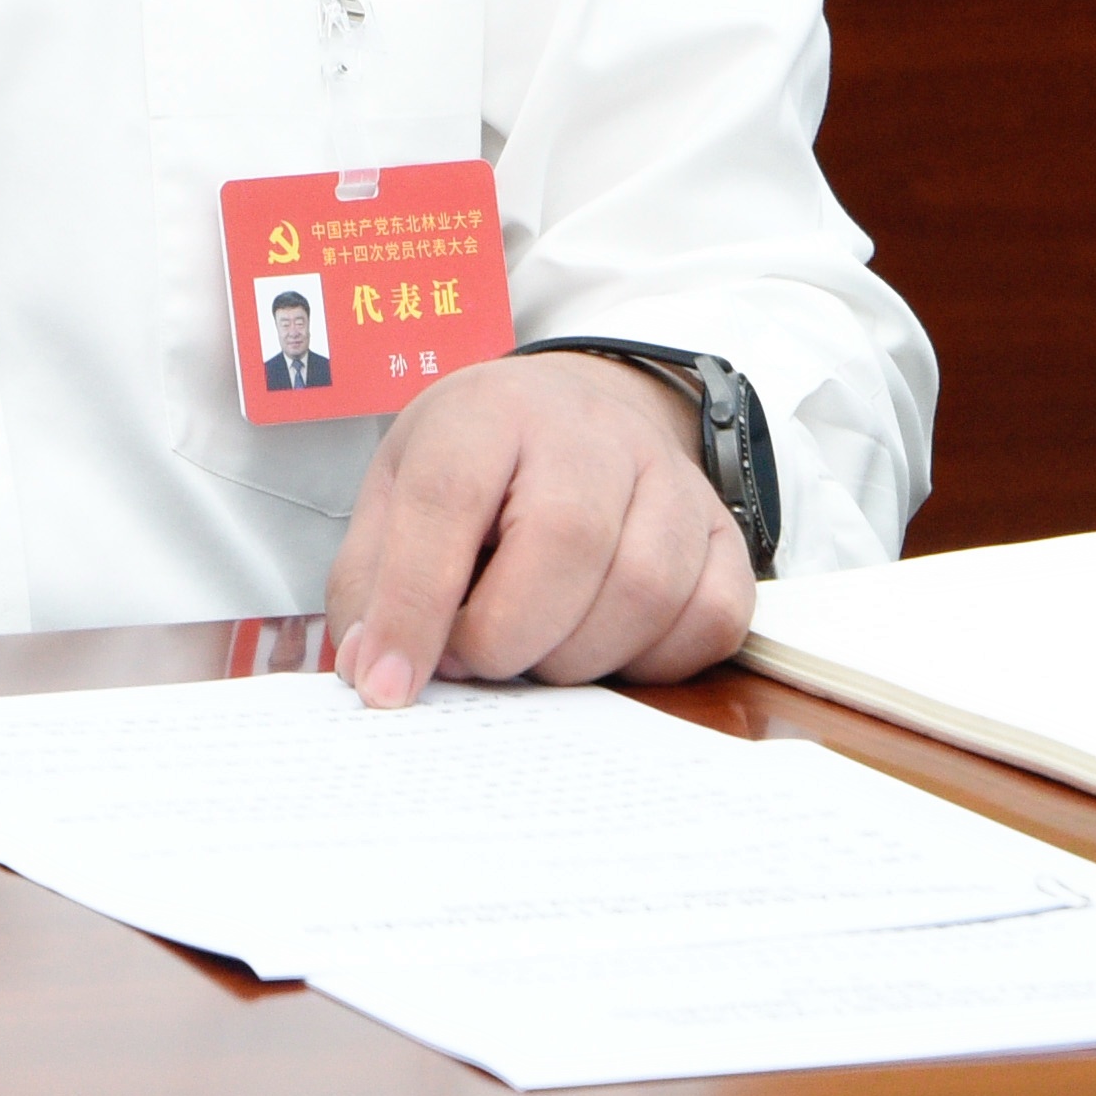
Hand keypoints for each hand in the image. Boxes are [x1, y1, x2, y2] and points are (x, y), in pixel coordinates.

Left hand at [319, 351, 754, 706]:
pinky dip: (652, 663)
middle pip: (567, 543)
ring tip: (531, 652)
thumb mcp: (397, 492)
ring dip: (575, 659)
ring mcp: (669, 476)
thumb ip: (372, 581)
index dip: (413, 604)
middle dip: (505, 638)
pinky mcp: (722, 530)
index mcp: (489, 412)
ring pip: (645, 589)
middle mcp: (590, 430)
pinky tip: (602, 649)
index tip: (388, 684)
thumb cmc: (476, 464)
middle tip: (470, 660)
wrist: (573, 414)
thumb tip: (374, 672)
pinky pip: (710, 619)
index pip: (449, 499)